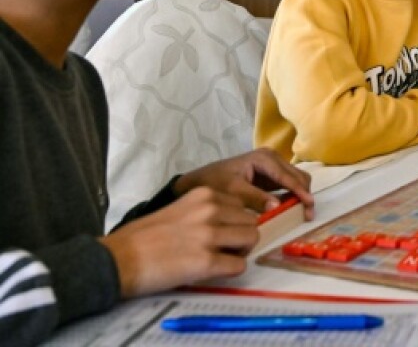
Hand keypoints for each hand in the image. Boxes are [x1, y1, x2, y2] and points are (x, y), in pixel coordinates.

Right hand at [102, 187, 259, 297]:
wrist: (117, 259)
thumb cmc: (142, 237)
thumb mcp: (179, 210)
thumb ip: (204, 211)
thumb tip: (228, 223)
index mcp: (203, 194)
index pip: (241, 204)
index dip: (235, 221)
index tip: (223, 232)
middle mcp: (210, 210)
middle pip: (251, 221)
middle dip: (241, 236)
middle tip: (224, 249)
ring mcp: (209, 235)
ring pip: (251, 240)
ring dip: (239, 252)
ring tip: (219, 259)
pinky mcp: (206, 262)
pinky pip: (239, 265)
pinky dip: (231, 270)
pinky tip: (213, 271)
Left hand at [175, 149, 314, 219]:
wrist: (198, 182)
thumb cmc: (215, 182)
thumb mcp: (233, 191)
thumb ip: (255, 198)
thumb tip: (277, 206)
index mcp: (264, 158)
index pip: (288, 176)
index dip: (300, 192)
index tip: (309, 206)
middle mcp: (272, 158)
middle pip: (298, 176)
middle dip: (305, 194)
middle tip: (307, 214)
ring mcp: (273, 166)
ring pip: (296, 180)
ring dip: (301, 195)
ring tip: (302, 214)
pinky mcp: (271, 175)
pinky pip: (288, 185)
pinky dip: (293, 196)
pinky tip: (293, 209)